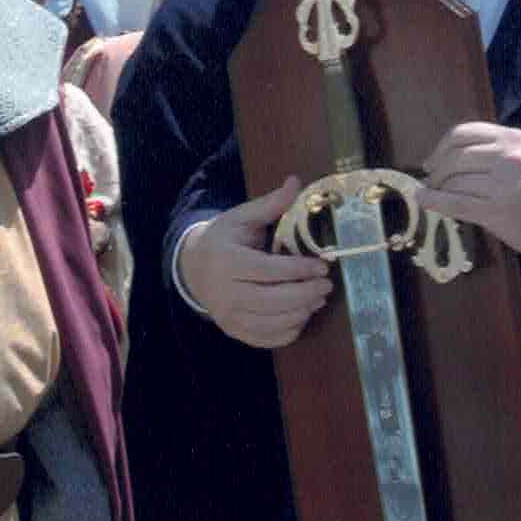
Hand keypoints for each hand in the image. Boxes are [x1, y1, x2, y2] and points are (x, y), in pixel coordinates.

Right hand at [181, 177, 331, 348]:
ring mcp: (229, 317)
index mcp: (226, 261)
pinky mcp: (235, 332)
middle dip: (307, 293)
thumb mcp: (242, 217)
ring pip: (274, 322)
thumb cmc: (224, 239)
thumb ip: (271, 204)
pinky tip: (301, 314)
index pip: (268, 270)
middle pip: (274, 300)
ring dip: (303, 311)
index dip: (299, 270)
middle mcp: (225, 293)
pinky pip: (268, 339)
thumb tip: (296, 182)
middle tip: (327, 285)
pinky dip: (290, 330)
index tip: (323, 266)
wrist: (193, 268)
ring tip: (318, 297)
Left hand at [418, 121, 520, 261]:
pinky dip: (435, 201)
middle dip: (437, 170)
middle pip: (455, 157)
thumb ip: (489, 150)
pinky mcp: (497, 209)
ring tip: (434, 193)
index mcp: (512, 138)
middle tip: (431, 181)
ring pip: (454, 180)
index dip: (441, 147)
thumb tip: (442, 158)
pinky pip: (456, 202)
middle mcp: (508, 155)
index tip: (432, 161)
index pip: (463, 133)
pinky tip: (425, 200)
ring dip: (437, 188)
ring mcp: (503, 183)